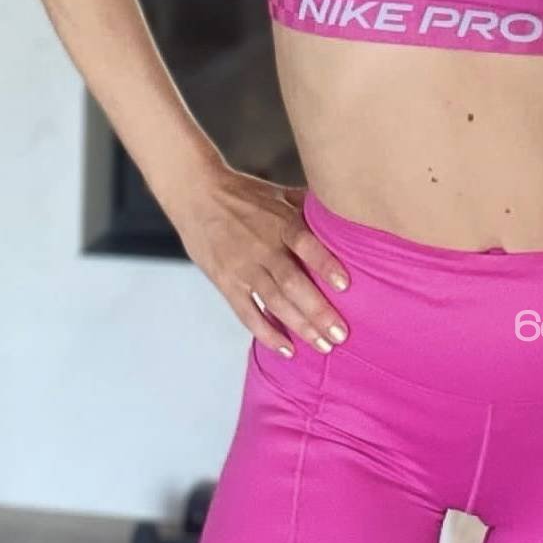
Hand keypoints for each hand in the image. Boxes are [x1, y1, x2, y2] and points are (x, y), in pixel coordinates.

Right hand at [167, 159, 350, 357]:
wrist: (196, 195)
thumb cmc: (243, 194)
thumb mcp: (279, 193)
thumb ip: (308, 205)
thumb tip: (343, 206)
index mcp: (280, 222)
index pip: (305, 243)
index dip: (325, 263)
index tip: (346, 286)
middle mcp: (263, 246)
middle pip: (293, 282)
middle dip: (318, 311)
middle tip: (340, 335)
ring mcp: (243, 267)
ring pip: (275, 302)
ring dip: (300, 326)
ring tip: (323, 346)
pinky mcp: (226, 282)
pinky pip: (247, 313)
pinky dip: (266, 333)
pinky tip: (287, 349)